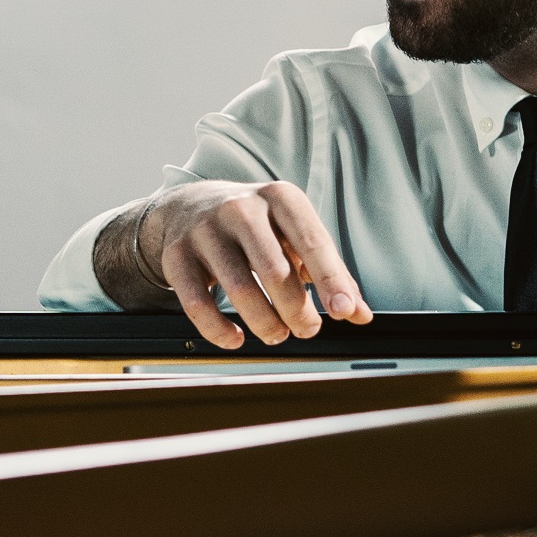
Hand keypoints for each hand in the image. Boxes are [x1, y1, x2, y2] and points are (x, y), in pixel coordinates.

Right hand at [140, 180, 372, 349]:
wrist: (190, 205)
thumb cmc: (256, 226)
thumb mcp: (294, 234)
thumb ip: (329, 273)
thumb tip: (360, 314)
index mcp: (279, 198)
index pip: (312, 241)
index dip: (331, 281)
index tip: (345, 312)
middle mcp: (241, 208)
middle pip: (275, 271)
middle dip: (298, 311)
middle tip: (307, 328)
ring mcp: (205, 230)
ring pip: (239, 289)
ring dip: (266, 324)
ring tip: (276, 332)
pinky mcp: (176, 255)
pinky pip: (197, 303)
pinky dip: (219, 330)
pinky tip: (236, 338)